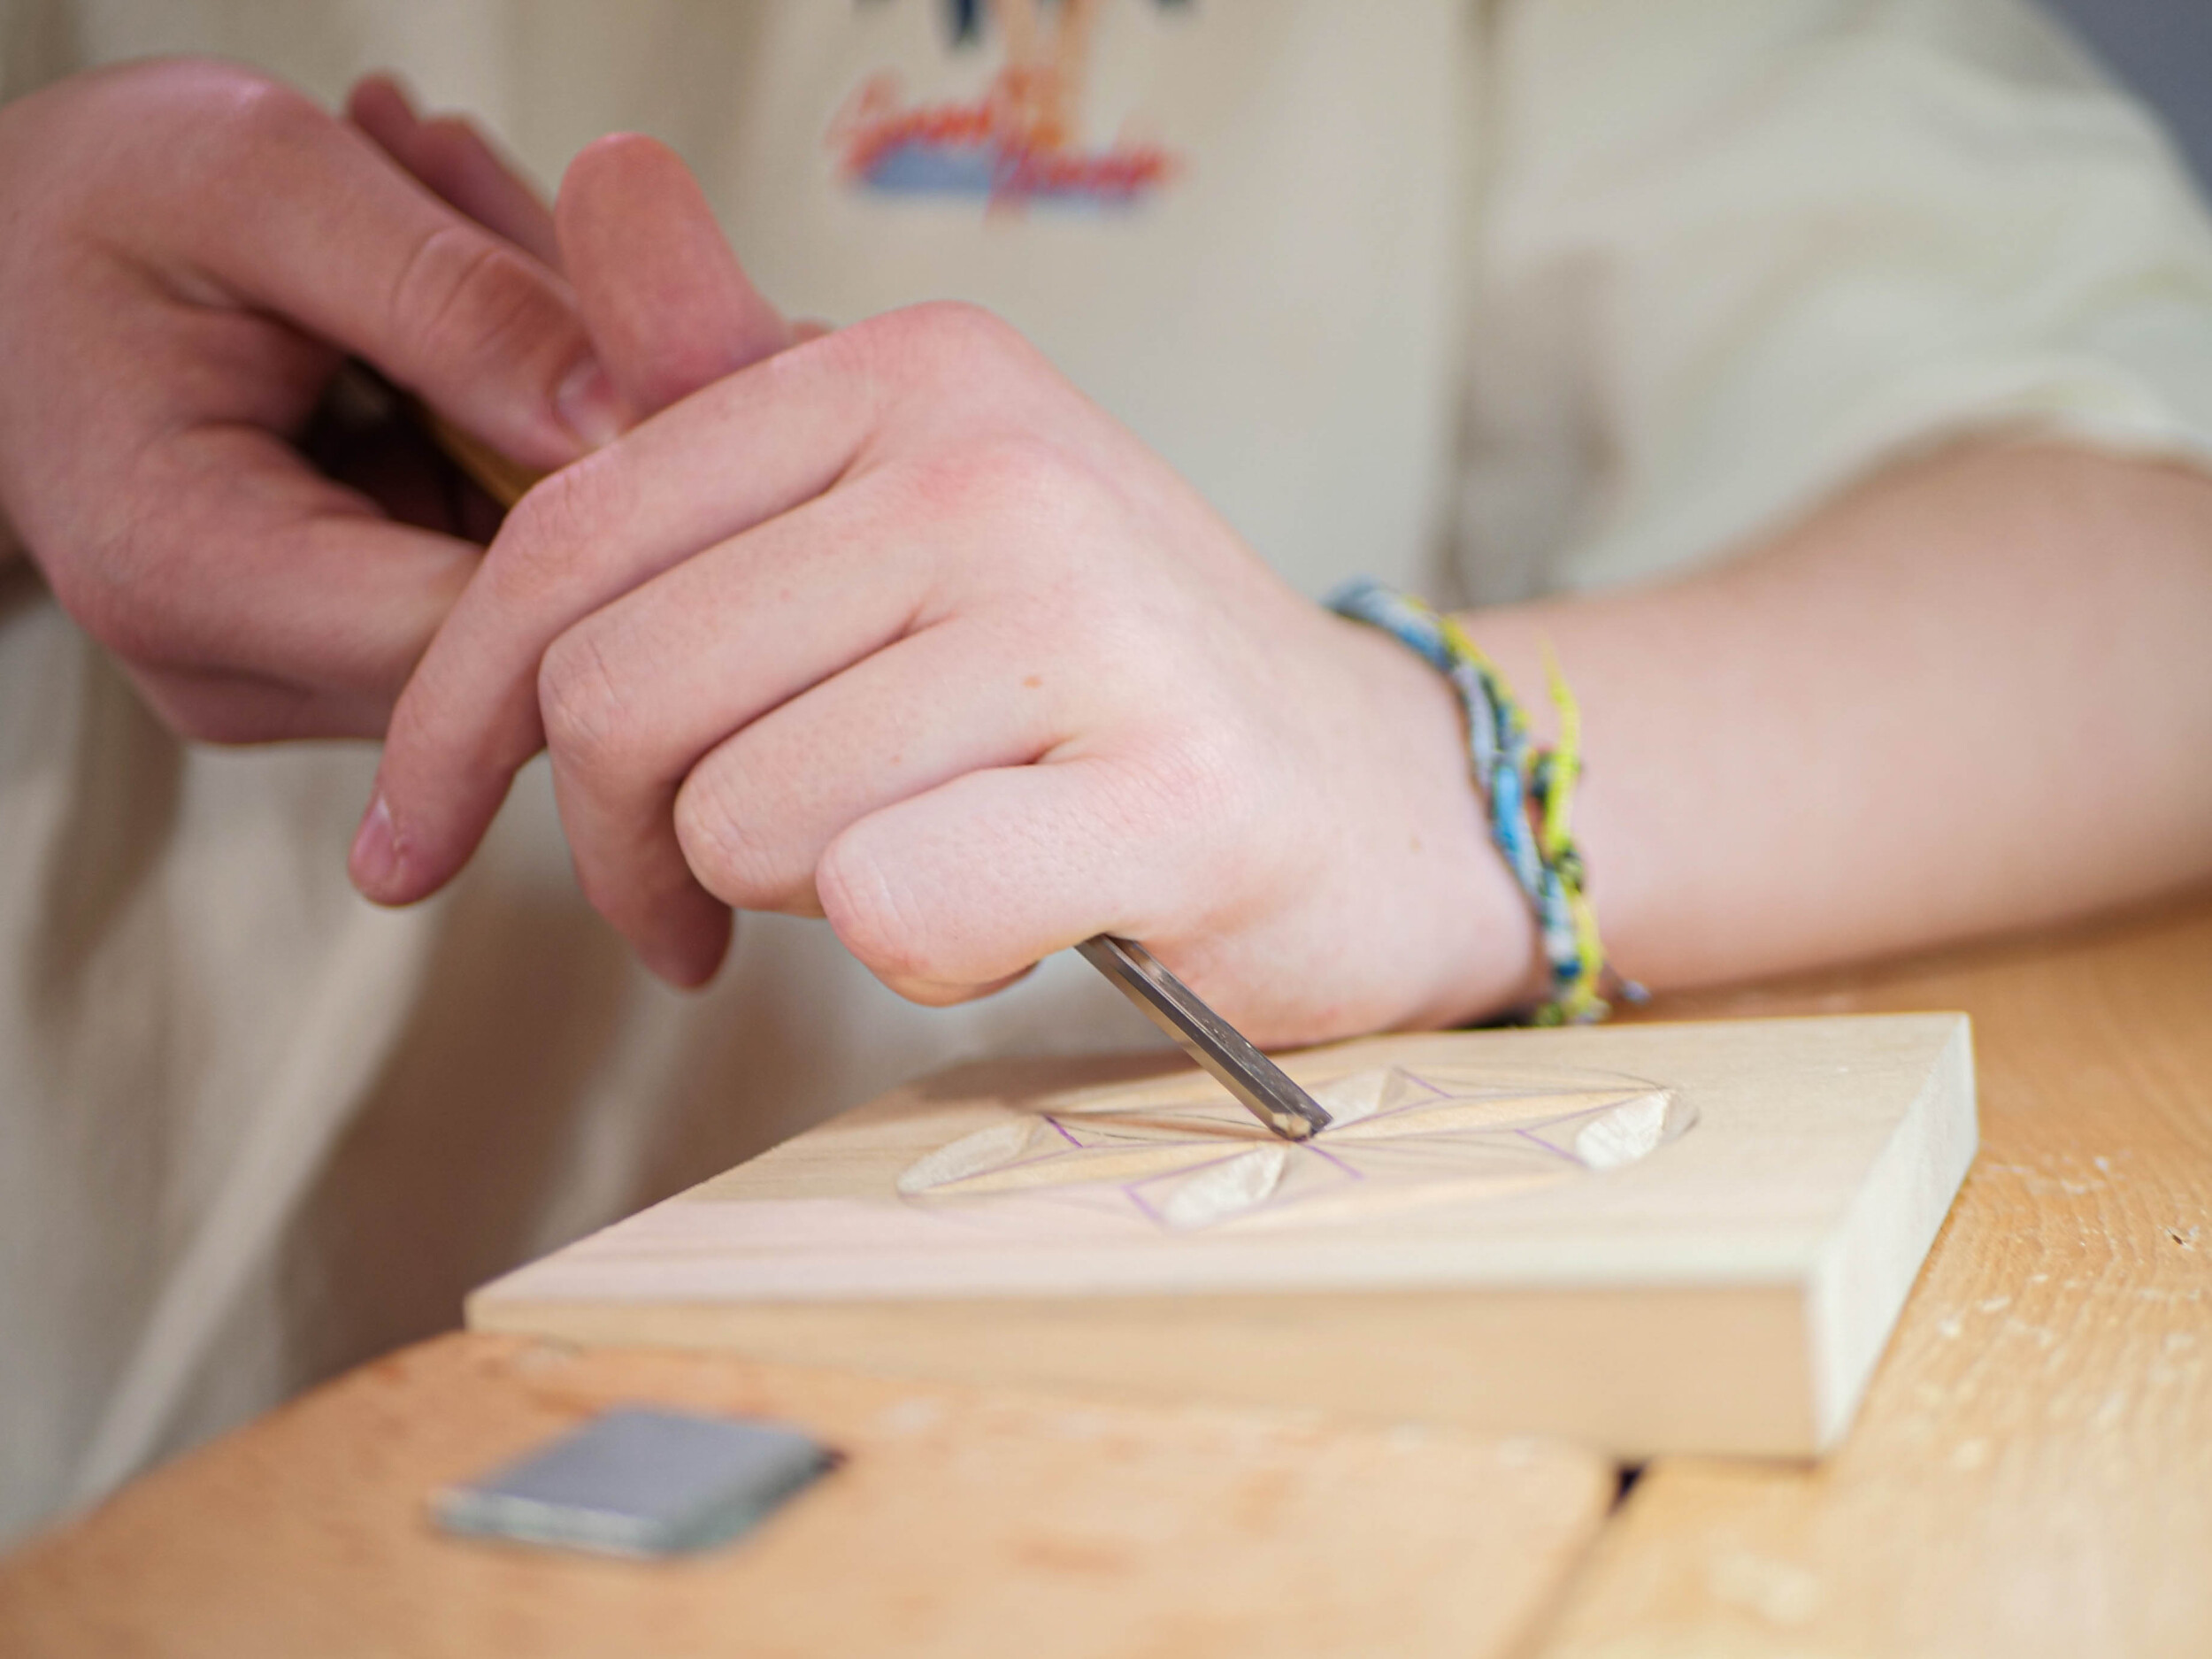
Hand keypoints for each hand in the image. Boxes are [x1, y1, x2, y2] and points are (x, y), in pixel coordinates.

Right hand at [0, 59, 618, 740]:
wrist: (2, 269)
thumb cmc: (94, 207)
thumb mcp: (259, 181)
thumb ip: (452, 297)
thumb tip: (640, 419)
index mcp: (182, 573)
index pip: (483, 628)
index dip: (627, 509)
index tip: (688, 344)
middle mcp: (245, 676)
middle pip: (531, 616)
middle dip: (598, 418)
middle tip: (561, 230)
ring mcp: (308, 682)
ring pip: (543, 587)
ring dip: (561, 404)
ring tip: (460, 222)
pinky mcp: (363, 652)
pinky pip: (509, 556)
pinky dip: (525, 423)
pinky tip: (466, 298)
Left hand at [359, 141, 1533, 1041]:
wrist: (1375, 796)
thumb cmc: (1109, 676)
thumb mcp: (920, 497)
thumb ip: (736, 375)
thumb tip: (594, 176)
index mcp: (915, 378)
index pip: (569, 540)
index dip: (452, 718)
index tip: (419, 841)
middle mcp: (997, 469)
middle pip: (624, 696)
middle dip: (615, 848)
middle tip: (681, 909)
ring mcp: (1093, 625)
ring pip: (743, 820)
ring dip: (772, 901)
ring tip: (876, 883)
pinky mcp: (1175, 799)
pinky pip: (890, 905)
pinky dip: (908, 951)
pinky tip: (984, 924)